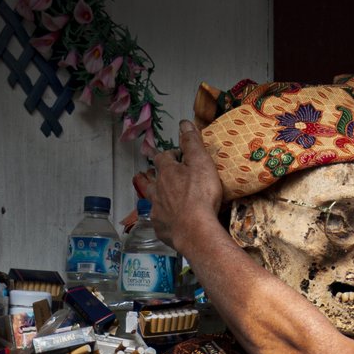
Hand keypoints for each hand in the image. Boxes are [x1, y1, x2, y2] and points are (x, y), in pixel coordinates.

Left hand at [147, 121, 223, 252]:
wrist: (195, 230)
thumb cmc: (201, 195)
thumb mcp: (201, 163)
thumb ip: (192, 143)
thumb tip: (184, 123)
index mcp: (167, 173)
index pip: (162, 158)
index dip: (168, 155)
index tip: (176, 156)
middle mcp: (157, 190)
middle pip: (152, 180)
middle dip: (157, 177)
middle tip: (165, 178)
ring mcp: (157, 211)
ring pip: (152, 201)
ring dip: (157, 198)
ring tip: (163, 199)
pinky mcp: (160, 229)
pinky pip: (159, 221)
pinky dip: (164, 219)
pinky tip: (170, 222)